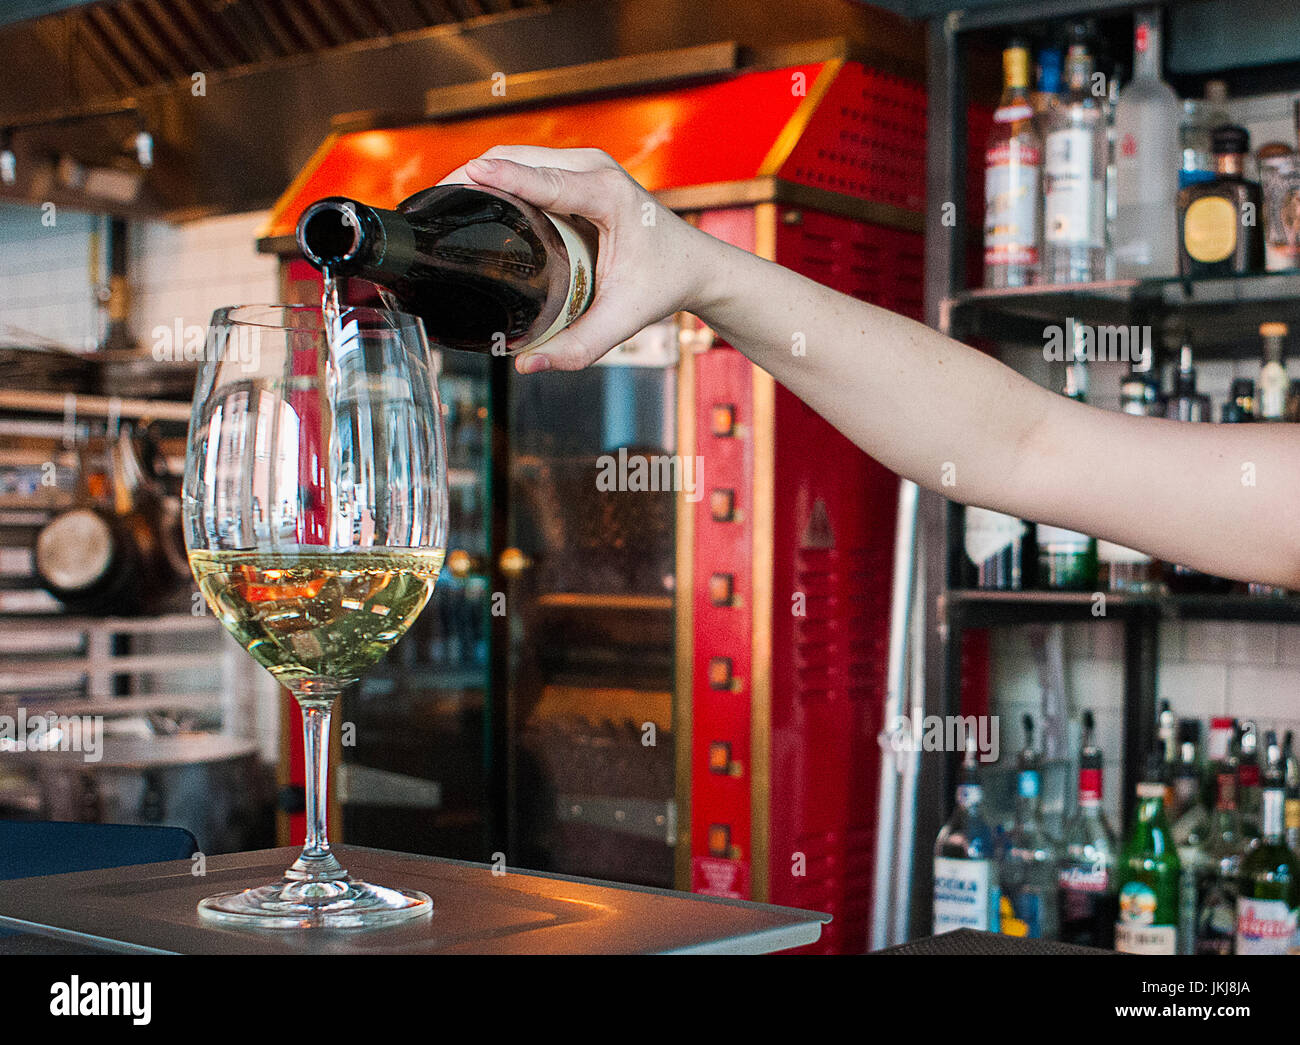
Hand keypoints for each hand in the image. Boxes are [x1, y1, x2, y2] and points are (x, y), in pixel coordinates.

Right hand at [440, 145, 725, 372]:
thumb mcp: (625, 319)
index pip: (542, 180)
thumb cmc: (662, 285)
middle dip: (470, 176)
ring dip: (478, 174)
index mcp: (607, 194)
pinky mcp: (576, 169)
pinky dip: (496, 178)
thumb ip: (579, 345)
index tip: (461, 180)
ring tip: (442, 207)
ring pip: (515, 155)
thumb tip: (526, 365)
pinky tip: (471, 204)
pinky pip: (526, 165)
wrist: (693, 263)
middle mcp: (594, 168)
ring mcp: (585, 163)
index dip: (499, 179)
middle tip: (432, 210)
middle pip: (516, 157)